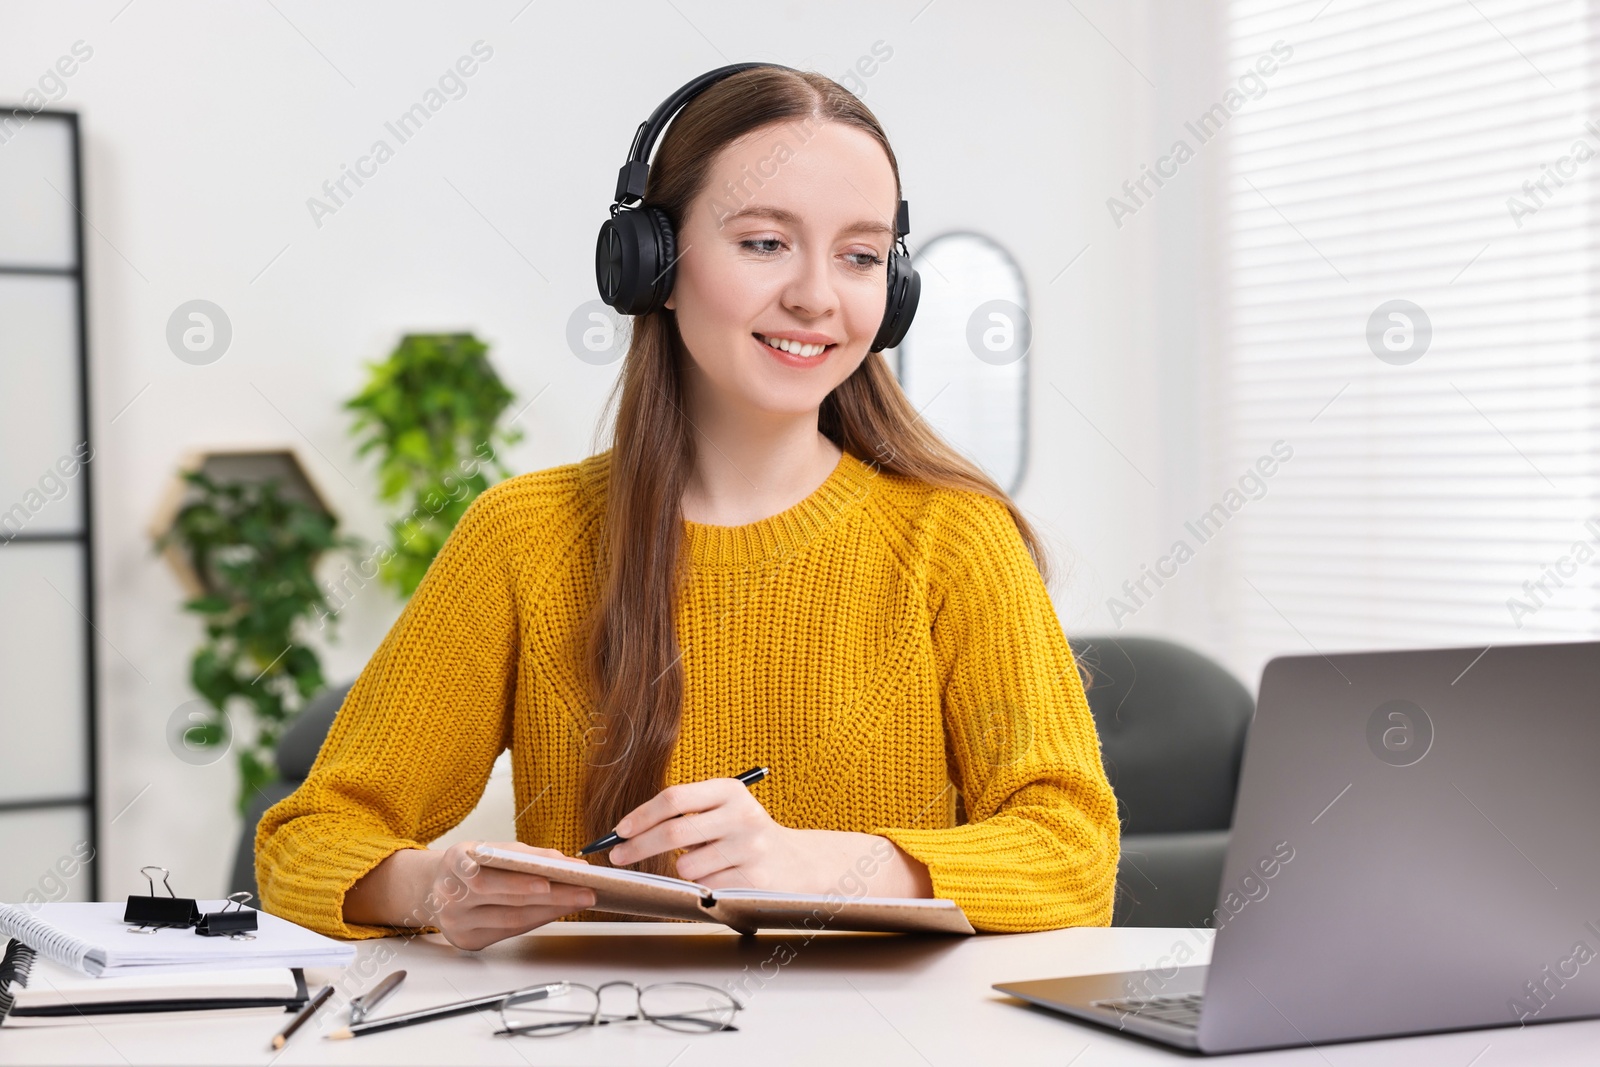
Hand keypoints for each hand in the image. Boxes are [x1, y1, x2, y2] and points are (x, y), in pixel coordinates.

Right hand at [417, 841, 596, 950]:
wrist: (433, 888)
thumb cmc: (470, 864)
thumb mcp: (491, 849)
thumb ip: (529, 855)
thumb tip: (571, 863)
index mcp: (454, 863)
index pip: (493, 875)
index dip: (524, 880)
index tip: (559, 877)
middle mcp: (450, 895)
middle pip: (507, 900)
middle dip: (552, 896)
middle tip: (585, 891)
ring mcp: (456, 923)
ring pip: (511, 920)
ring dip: (549, 911)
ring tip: (578, 902)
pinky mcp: (466, 941)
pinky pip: (507, 932)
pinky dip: (534, 921)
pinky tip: (555, 913)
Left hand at [606, 778, 932, 897]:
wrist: (798, 863)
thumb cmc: (744, 836)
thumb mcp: (723, 811)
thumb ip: (684, 815)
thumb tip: (627, 834)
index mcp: (729, 790)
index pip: (674, 798)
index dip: (640, 816)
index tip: (618, 831)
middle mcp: (742, 814)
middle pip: (674, 831)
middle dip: (638, 847)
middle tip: (618, 858)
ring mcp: (750, 847)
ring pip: (687, 866)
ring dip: (682, 872)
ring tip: (702, 866)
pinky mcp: (755, 877)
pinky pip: (706, 887)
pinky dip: (702, 887)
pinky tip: (720, 879)